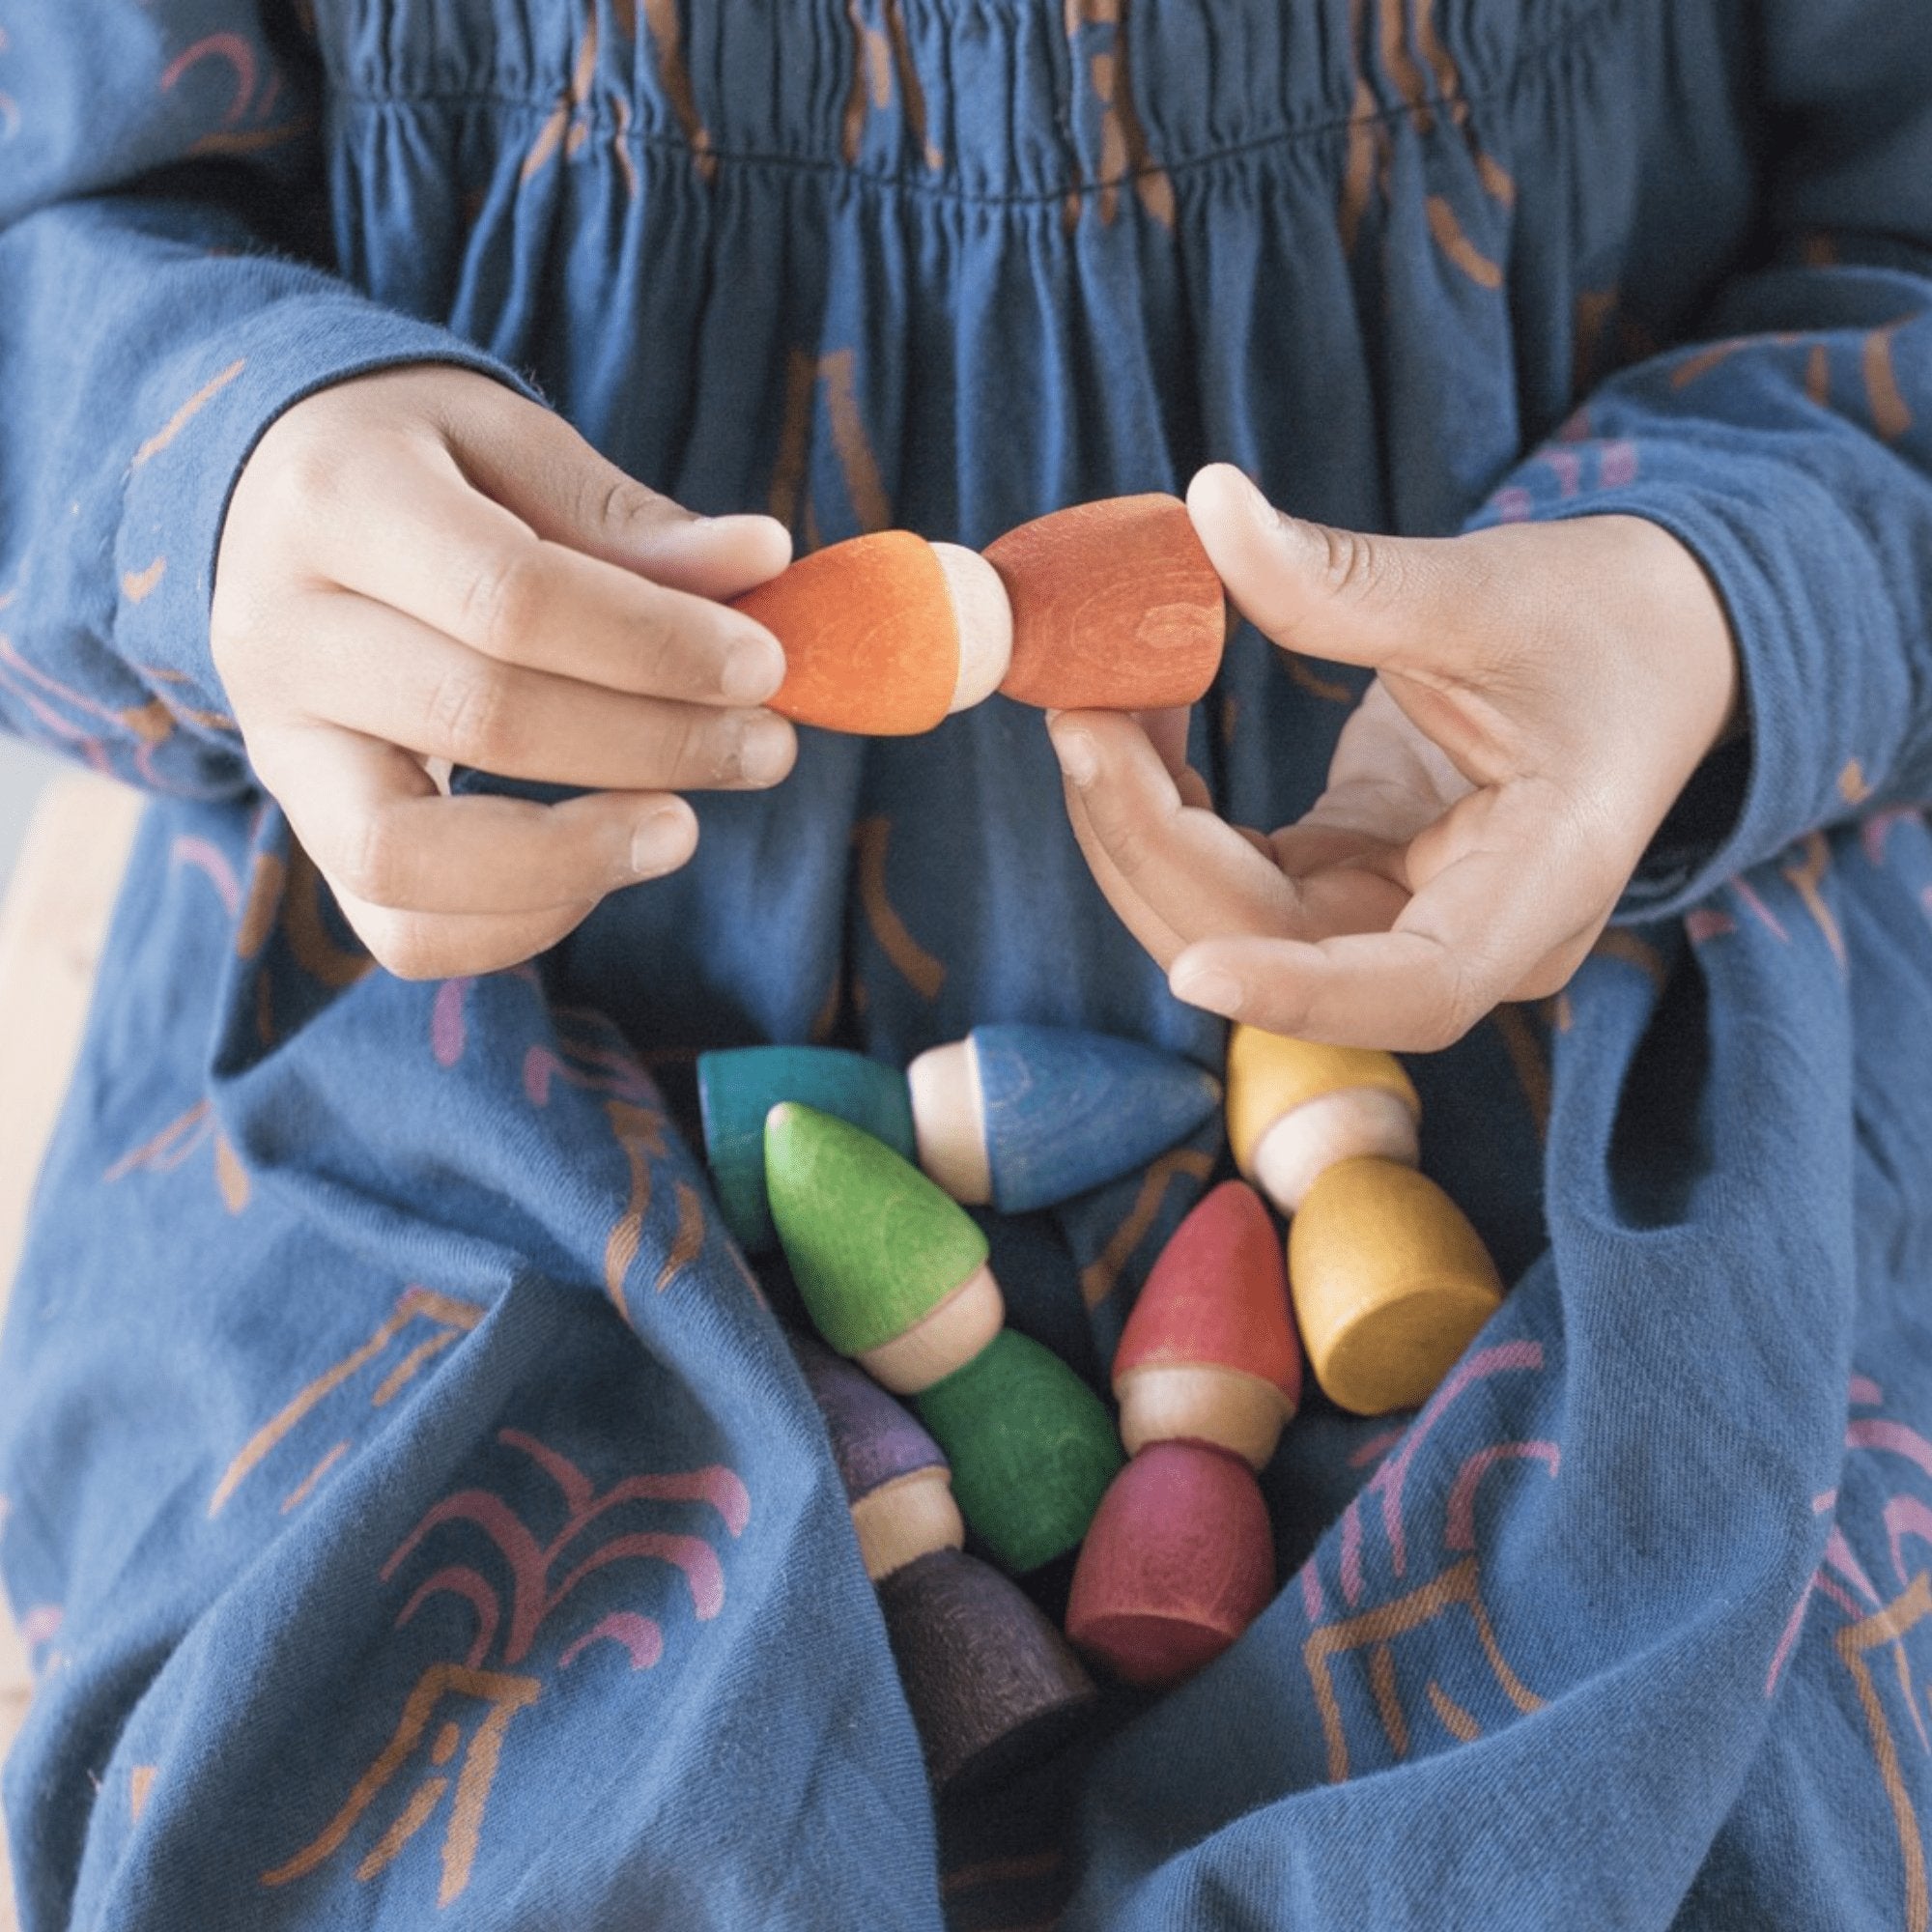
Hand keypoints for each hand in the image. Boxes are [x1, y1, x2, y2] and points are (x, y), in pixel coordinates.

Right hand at [213, 366, 796, 978]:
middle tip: (767, 747)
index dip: (653, 645)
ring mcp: (277, 747)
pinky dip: (518, 926)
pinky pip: (402, 929)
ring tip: (683, 829)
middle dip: (655, 744)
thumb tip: (766, 561)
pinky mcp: (306, 830)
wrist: (271, 502)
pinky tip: (605, 866)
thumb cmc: (420, 466)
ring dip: (575, 861)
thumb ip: (629, 521)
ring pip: (408, 856)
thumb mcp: (513, 445)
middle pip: (480, 718)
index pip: (507, 598)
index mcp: (336, 502)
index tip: (764, 665)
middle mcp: (279, 632)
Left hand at [1047, 465, 1739, 1050]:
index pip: (1416, 989)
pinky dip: (1167, 809)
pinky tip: (1135, 720)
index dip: (1299, 992)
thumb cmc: (1608, 620)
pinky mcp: (1350, 878)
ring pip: (1237, 924)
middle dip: (1160, 850)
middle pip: (1285, 950)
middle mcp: (1466, 933)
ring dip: (1142, 830)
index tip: (1194, 974)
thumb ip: (1343, 580)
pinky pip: (1235, 873)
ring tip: (1094, 703)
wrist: (1653, 640)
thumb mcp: (1490, 591)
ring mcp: (1399, 915)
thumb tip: (1206, 507)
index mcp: (1542, 886)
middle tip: (1081, 719)